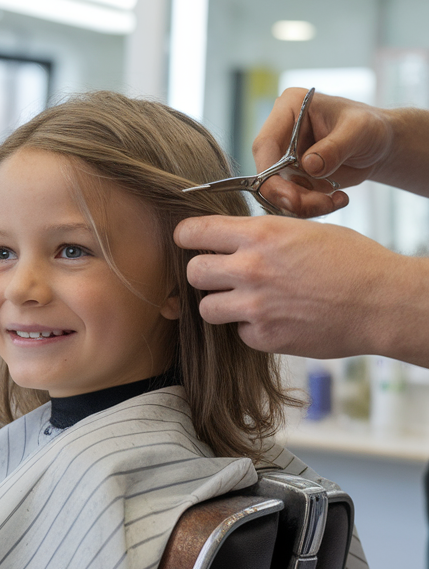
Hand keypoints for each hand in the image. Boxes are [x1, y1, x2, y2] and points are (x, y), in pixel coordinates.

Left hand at [174, 214, 403, 358]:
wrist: (381, 301)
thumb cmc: (352, 260)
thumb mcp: (304, 231)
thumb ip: (264, 236)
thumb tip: (238, 240)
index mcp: (260, 235)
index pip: (195, 232)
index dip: (187, 236)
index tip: (188, 240)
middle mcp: (251, 269)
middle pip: (193, 272)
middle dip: (202, 273)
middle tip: (219, 275)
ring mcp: (256, 306)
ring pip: (207, 308)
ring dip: (221, 305)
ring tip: (245, 301)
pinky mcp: (266, 337)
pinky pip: (239, 334)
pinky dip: (251, 329)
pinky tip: (275, 320)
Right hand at [253, 88, 393, 215]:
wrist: (379, 145)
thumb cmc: (370, 127)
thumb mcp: (358, 131)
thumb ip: (334, 148)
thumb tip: (308, 166)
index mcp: (290, 107)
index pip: (265, 143)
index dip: (269, 172)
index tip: (289, 196)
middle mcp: (281, 132)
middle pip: (267, 172)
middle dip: (290, 195)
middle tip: (319, 205)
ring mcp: (284, 157)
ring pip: (279, 190)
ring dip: (303, 204)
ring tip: (335, 201)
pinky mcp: (292, 176)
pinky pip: (292, 199)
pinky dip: (311, 207)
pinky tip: (336, 200)